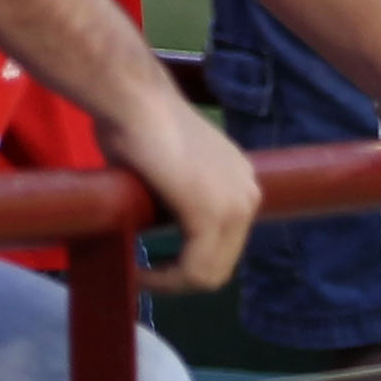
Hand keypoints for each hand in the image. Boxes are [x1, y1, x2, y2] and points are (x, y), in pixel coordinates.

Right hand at [97, 83, 258, 293]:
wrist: (130, 99)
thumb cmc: (136, 124)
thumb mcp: (169, 172)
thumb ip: (178, 200)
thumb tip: (162, 229)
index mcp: (241, 181)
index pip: (224, 244)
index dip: (187, 265)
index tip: (151, 266)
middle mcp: (249, 193)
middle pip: (221, 263)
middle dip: (181, 277)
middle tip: (144, 275)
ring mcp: (236, 206)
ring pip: (210, 273)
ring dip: (172, 282)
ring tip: (139, 274)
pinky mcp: (212, 216)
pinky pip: (194, 270)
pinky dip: (165, 281)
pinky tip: (139, 272)